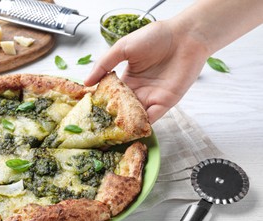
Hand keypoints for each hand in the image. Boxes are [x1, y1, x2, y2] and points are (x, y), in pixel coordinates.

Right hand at [85, 21, 208, 122]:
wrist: (184, 36)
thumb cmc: (155, 37)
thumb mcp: (122, 47)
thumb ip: (104, 64)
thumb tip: (86, 82)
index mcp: (128, 79)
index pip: (111, 96)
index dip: (101, 104)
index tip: (89, 112)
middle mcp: (139, 91)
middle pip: (122, 109)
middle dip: (112, 118)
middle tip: (97, 128)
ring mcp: (152, 98)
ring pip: (135, 116)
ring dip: (125, 124)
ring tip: (110, 133)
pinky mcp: (165, 103)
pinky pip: (152, 118)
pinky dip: (141, 125)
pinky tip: (130, 130)